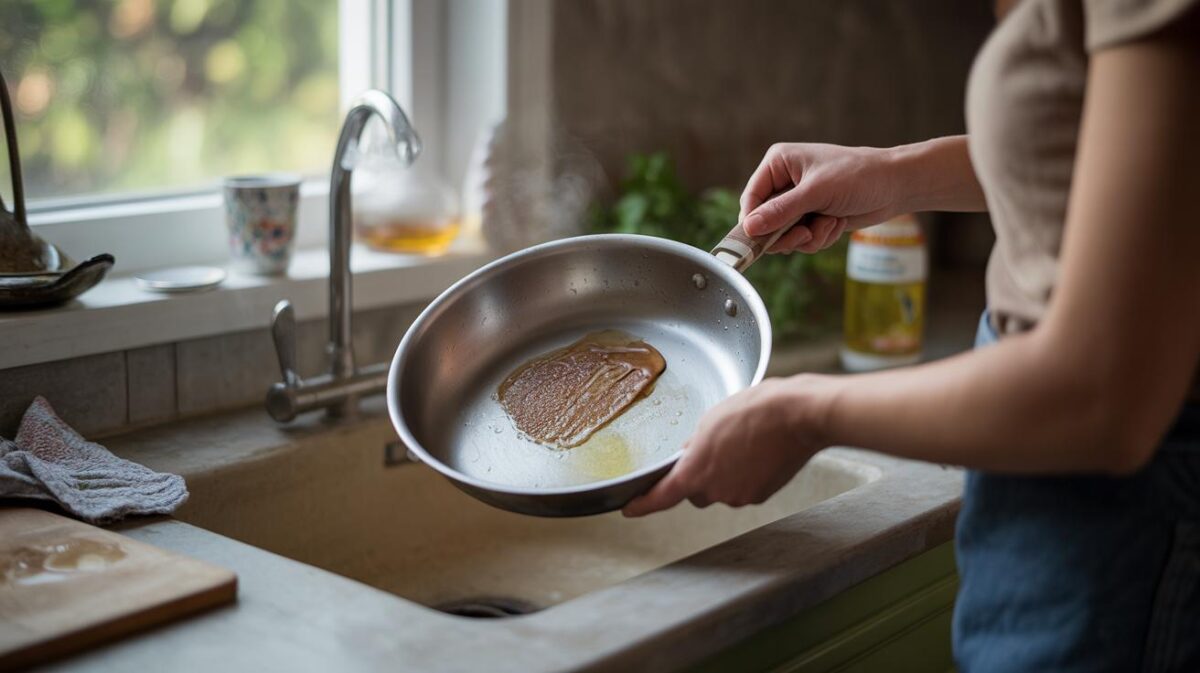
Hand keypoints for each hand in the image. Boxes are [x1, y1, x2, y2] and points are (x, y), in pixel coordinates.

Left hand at [623, 376, 833, 515]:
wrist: (798, 416)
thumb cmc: (755, 410)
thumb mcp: (712, 418)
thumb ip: (695, 442)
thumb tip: (690, 454)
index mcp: (696, 470)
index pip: (662, 496)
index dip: (643, 504)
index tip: (629, 509)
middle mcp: (715, 490)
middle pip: (695, 490)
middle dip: (698, 475)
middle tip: (714, 447)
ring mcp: (739, 496)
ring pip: (721, 489)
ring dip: (724, 472)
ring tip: (743, 442)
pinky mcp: (761, 496)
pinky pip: (743, 488)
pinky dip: (746, 475)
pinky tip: (757, 451)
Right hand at [740, 143, 903, 253]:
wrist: (895, 186)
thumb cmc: (858, 176)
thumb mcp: (816, 192)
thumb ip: (781, 211)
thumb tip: (749, 227)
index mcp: (779, 164)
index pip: (751, 198)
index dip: (753, 222)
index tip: (759, 242)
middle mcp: (784, 182)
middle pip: (764, 222)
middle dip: (787, 233)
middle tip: (804, 235)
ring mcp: (798, 202)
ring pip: (784, 235)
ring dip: (808, 237)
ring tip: (829, 223)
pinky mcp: (812, 217)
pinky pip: (802, 240)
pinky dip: (820, 237)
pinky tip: (836, 224)